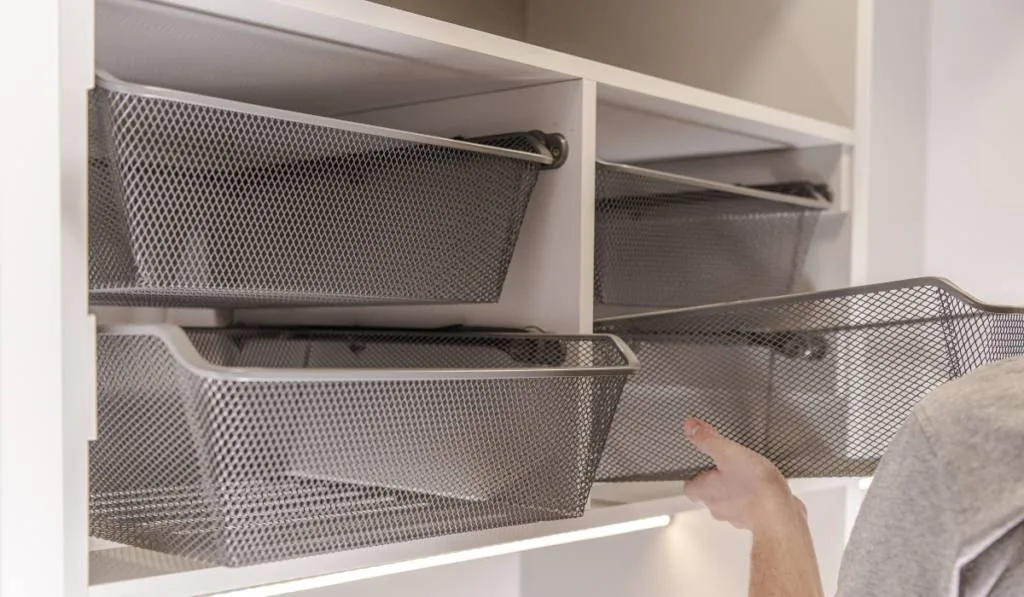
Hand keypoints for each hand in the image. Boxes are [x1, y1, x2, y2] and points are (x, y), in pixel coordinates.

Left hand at [682, 418, 804, 531]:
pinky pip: (751, 506)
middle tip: (722, 466)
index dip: (691, 477)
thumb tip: (690, 427)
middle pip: (709, 495)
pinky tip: (764, 485)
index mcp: (705, 491)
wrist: (781, 515)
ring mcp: (737, 515)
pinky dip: (754, 497)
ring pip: (730, 501)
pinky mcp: (757, 519)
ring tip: (745, 472)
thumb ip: (708, 440)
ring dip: (735, 489)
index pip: (688, 487)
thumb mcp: (727, 453)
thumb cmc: (754, 487)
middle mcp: (718, 506)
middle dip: (715, 481)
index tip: (696, 466)